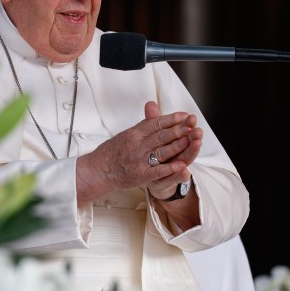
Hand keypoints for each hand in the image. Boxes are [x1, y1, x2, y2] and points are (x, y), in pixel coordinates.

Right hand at [76, 101, 202, 206]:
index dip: (171, 119)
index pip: (155, 123)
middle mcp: (136, 146)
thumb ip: (141, 126)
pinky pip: (158, 171)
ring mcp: (139, 161)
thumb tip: (153, 115)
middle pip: (161, 135)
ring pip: (161, 151)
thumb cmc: (109, 153)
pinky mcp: (140, 175)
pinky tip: (182, 165)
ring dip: (177, 145)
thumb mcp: (124, 135)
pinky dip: (170, 168)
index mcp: (133, 134)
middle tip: (192, 125)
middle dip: (178, 130)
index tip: (184, 116)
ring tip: (191, 140)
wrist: (97, 171)